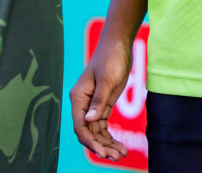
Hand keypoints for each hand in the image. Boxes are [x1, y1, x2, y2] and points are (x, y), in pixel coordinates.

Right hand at [70, 39, 132, 160]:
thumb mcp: (107, 80)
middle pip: (89, 132)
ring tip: (122, 155)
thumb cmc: (110, 58)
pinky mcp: (103, 106)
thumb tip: (88, 120)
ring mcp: (92, 106)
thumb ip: (99, 101)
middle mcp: (82, 105)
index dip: (90, 142)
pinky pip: (104, 127)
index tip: (103, 153)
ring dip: (108, 145)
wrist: (118, 45)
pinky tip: (121, 147)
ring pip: (97, 132)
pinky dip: (111, 137)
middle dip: (101, 146)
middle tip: (117, 157)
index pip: (80, 126)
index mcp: (78, 98)